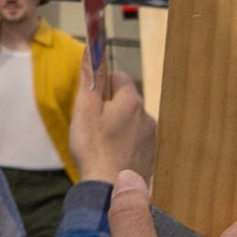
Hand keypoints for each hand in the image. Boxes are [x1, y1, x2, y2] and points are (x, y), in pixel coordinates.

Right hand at [69, 58, 157, 190]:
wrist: (109, 189)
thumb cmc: (93, 148)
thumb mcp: (85, 108)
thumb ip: (91, 77)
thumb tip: (92, 47)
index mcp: (132, 101)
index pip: (118, 76)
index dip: (102, 86)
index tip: (90, 102)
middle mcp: (147, 116)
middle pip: (125, 100)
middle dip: (110, 107)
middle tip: (92, 126)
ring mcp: (151, 138)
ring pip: (131, 121)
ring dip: (118, 126)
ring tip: (101, 145)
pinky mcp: (151, 156)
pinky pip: (136, 140)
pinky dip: (125, 144)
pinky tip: (112, 157)